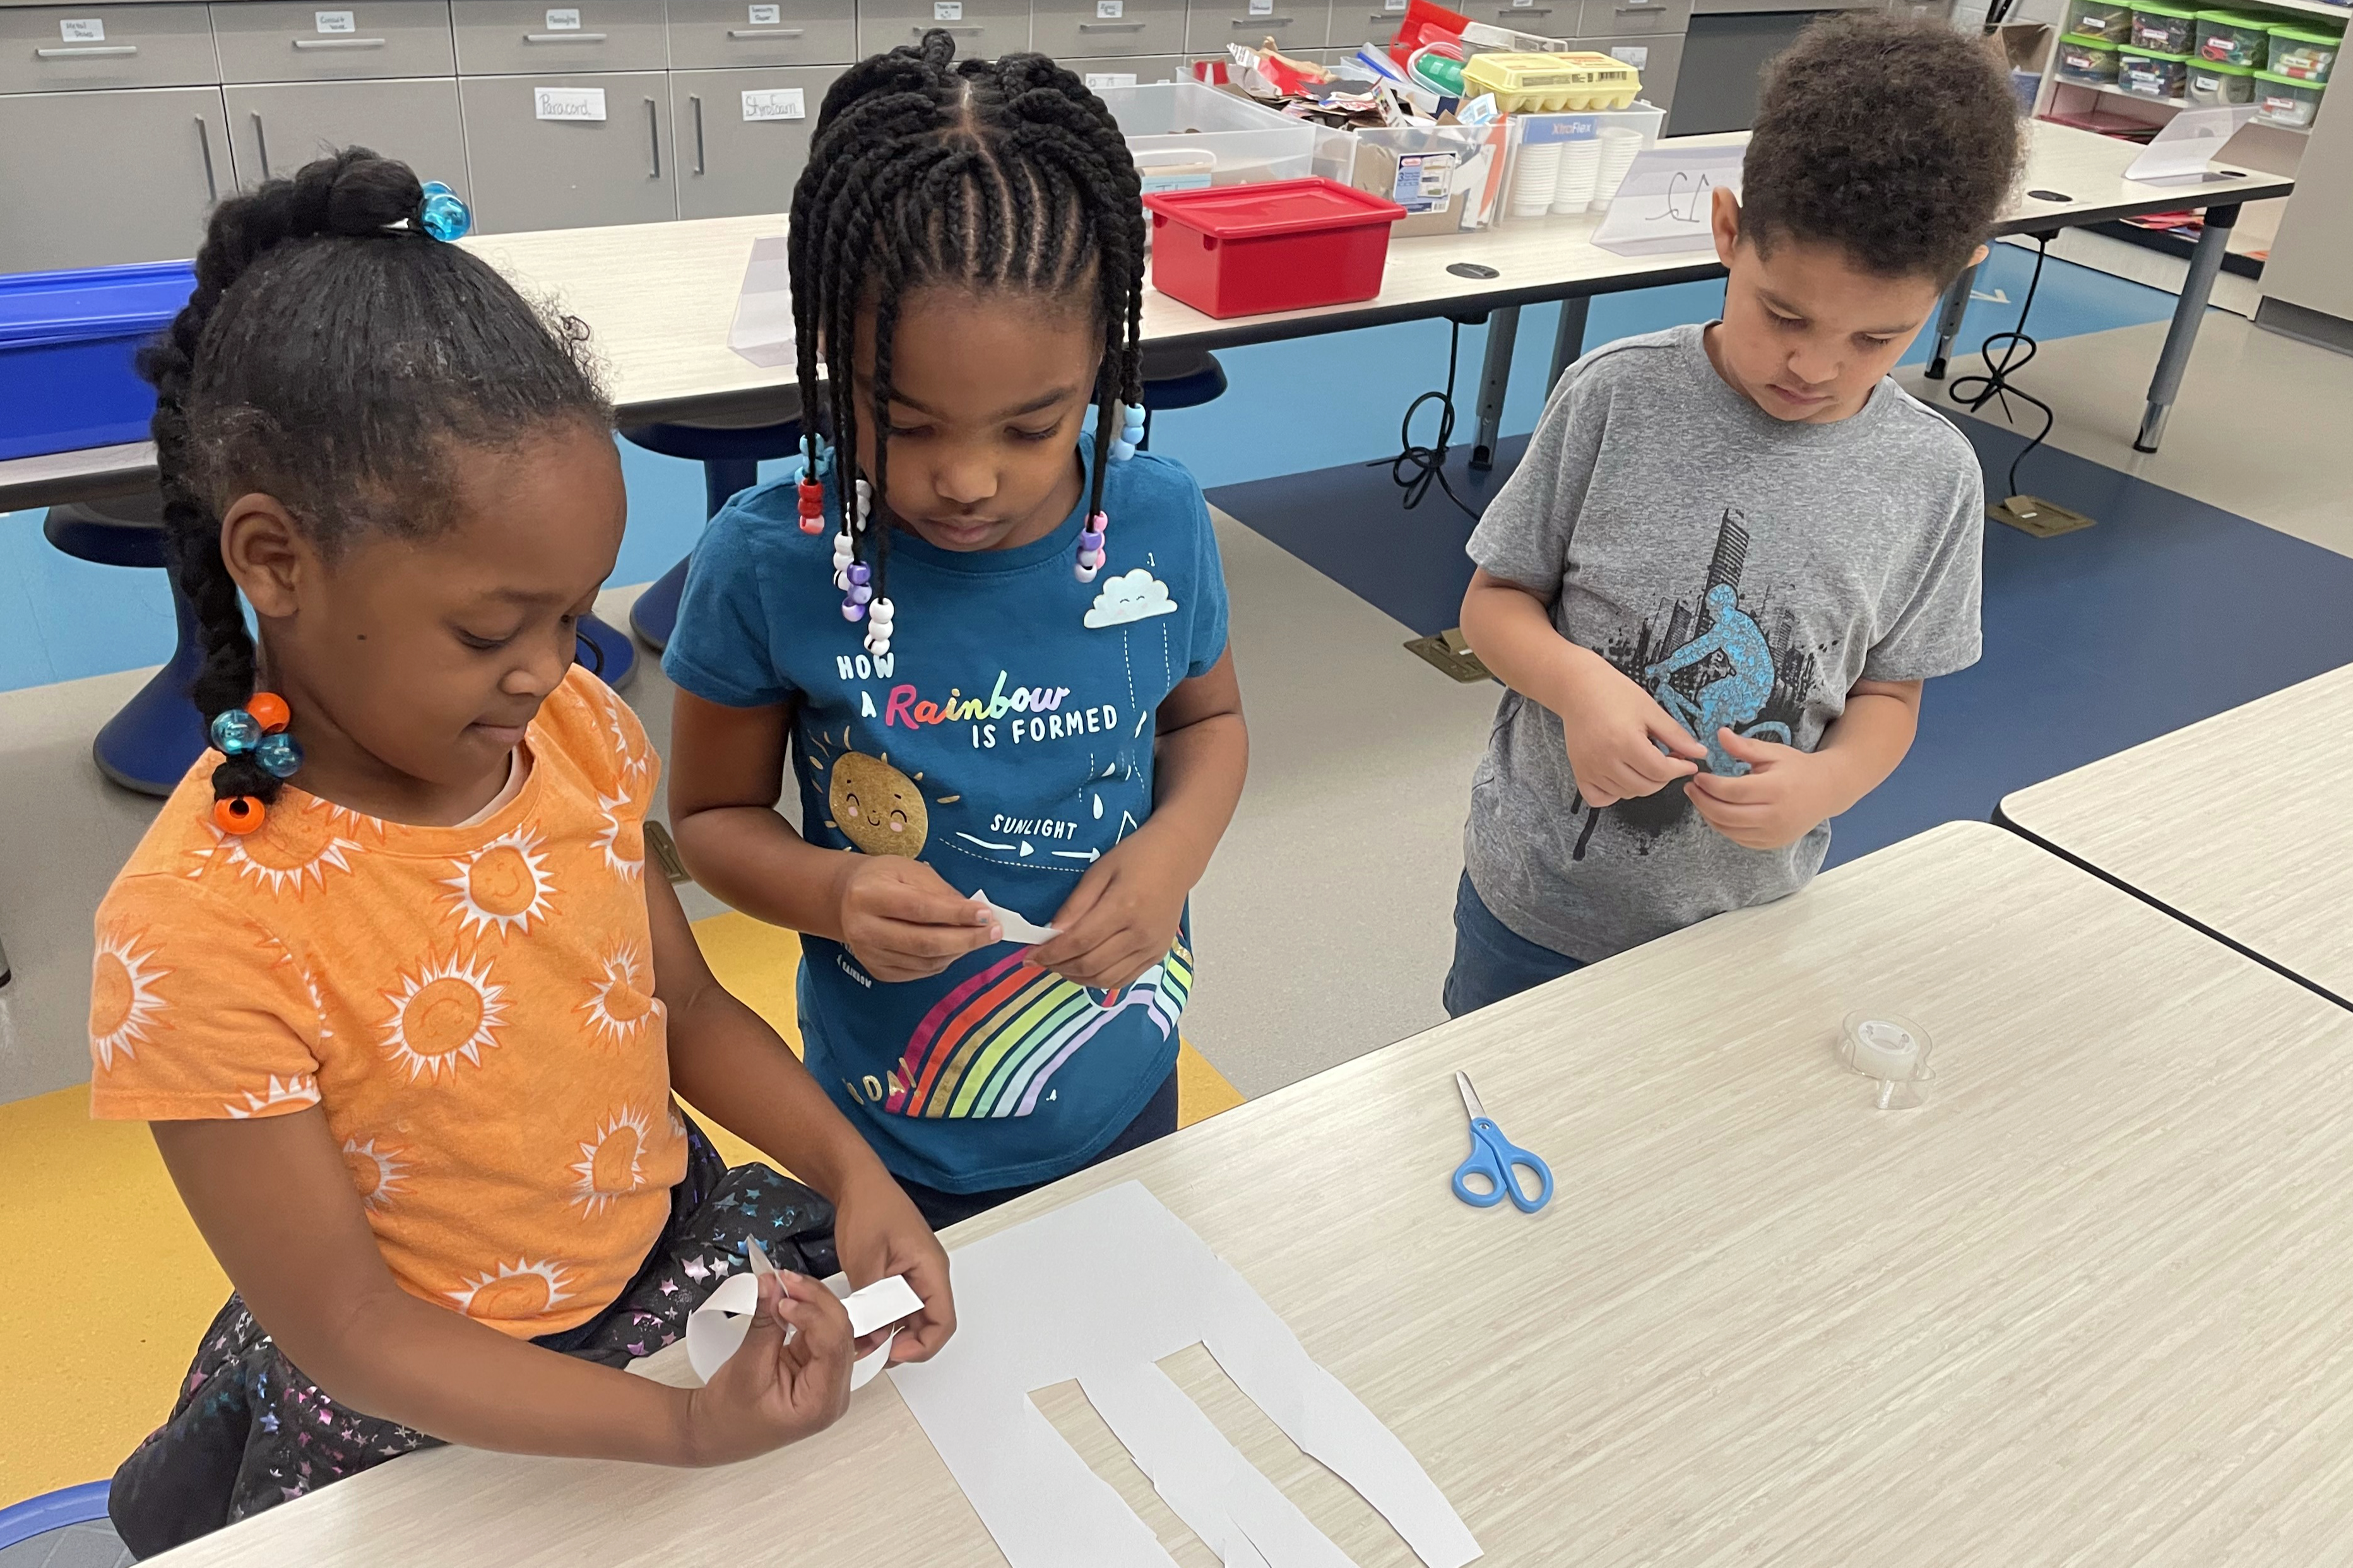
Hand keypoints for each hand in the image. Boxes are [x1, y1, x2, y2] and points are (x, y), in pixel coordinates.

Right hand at [681, 1268, 853, 1465]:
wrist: (714, 1432)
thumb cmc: (728, 1417)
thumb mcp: (746, 1367)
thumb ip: (765, 1323)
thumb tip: (772, 1286)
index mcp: (821, 1403)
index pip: (833, 1346)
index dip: (812, 1314)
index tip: (784, 1299)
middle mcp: (833, 1392)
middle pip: (839, 1333)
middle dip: (814, 1301)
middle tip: (784, 1280)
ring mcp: (827, 1379)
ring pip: (833, 1327)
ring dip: (810, 1302)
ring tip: (783, 1286)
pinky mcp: (816, 1367)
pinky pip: (819, 1331)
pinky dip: (805, 1312)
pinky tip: (789, 1300)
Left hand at [830, 1168, 955, 1363]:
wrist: (857, 1183)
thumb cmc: (869, 1208)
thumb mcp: (865, 1259)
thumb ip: (871, 1302)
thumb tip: (873, 1337)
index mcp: (931, 1269)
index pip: (942, 1322)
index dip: (922, 1346)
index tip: (894, 1353)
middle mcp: (929, 1275)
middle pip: (929, 1324)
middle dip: (903, 1345)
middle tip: (872, 1353)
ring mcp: (915, 1275)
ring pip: (912, 1318)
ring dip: (890, 1333)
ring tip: (862, 1340)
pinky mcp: (900, 1274)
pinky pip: (898, 1306)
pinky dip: (882, 1319)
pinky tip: (861, 1323)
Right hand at [834, 854, 999, 982]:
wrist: (847, 899)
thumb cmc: (884, 878)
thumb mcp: (909, 870)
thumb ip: (941, 892)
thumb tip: (976, 915)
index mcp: (868, 895)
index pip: (919, 908)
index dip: (956, 914)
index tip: (987, 914)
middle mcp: (863, 928)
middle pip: (923, 942)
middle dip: (966, 939)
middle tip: (995, 932)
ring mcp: (868, 954)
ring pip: (925, 960)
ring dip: (959, 951)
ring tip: (978, 937)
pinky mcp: (877, 971)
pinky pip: (920, 971)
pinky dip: (944, 960)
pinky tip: (955, 947)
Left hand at [1029, 831, 1189, 991]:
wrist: (1177, 857)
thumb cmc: (1137, 856)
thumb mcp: (1098, 871)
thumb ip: (1075, 905)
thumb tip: (1051, 934)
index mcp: (1124, 907)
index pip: (1079, 942)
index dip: (1051, 953)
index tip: (1030, 954)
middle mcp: (1140, 933)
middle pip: (1090, 965)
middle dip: (1059, 967)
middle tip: (1041, 960)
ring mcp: (1152, 947)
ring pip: (1106, 979)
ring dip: (1076, 977)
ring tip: (1060, 965)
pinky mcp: (1157, 954)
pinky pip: (1123, 979)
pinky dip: (1099, 980)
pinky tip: (1084, 968)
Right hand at [1557, 656, 1706, 808]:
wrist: (1578, 688)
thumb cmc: (1614, 693)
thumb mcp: (1650, 709)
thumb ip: (1675, 735)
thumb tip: (1700, 754)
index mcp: (1624, 741)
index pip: (1660, 771)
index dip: (1680, 769)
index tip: (1689, 764)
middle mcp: (1604, 759)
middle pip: (1645, 786)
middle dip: (1663, 777)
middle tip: (1667, 760)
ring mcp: (1589, 768)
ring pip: (1626, 793)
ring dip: (1642, 783)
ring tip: (1644, 762)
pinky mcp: (1579, 772)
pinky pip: (1600, 798)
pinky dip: (1614, 793)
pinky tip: (1622, 776)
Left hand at [1685, 728, 1841, 849]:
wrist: (1827, 791)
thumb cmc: (1797, 768)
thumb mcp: (1773, 752)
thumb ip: (1745, 746)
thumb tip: (1720, 734)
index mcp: (1776, 789)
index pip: (1733, 792)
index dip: (1710, 785)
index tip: (1698, 776)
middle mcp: (1775, 816)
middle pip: (1726, 814)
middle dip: (1702, 801)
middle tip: (1691, 788)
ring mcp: (1773, 833)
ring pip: (1728, 830)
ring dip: (1708, 815)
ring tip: (1700, 798)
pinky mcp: (1771, 843)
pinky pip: (1738, 838)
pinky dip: (1722, 826)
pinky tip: (1716, 811)